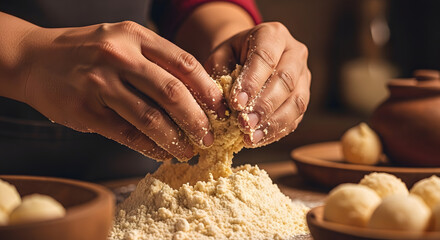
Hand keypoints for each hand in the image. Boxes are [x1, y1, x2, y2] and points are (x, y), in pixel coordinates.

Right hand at [20, 21, 226, 160]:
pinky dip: (149, 147)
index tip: (220, 107)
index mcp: (135, 36)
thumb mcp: (122, 41)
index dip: (207, 88)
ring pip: (151, 117)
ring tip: (190, 151)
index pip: (183, 63)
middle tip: (209, 136)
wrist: (34, 59)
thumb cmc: (87, 51)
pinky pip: (127, 134)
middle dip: (197, 119)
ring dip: (176, 139)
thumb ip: (155, 60)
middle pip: (172, 92)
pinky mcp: (86, 110)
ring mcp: (100, 83)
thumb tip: (195, 92)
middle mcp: (119, 56)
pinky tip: (163, 152)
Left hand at [205, 22, 310, 146]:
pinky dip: (277, 131)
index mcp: (273, 34)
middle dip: (264, 106)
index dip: (252, 82)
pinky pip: (296, 116)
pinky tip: (259, 139)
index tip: (237, 103)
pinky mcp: (304, 96)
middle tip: (245, 124)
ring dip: (273, 123)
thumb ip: (220, 73)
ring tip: (252, 137)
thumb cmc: (231, 56)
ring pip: (296, 101)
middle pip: (285, 80)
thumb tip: (222, 103)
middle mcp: (294, 52)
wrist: (246, 57)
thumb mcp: (220, 56)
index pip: (265, 58)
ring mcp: (304, 75)